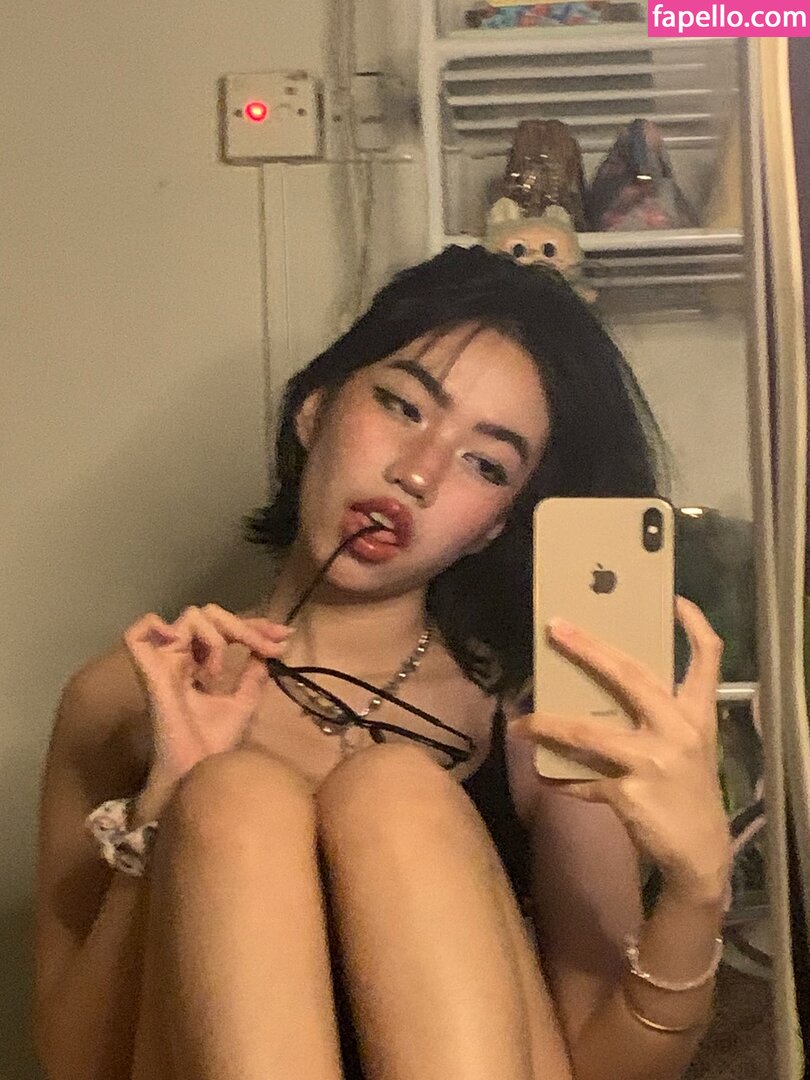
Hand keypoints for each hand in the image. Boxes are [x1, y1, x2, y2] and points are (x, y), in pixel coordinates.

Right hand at [124, 604, 292, 783]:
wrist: (200, 770)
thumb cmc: (215, 744)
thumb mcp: (243, 701)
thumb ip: (253, 673)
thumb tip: (268, 647)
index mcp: (198, 665)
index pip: (224, 628)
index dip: (254, 625)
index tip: (284, 634)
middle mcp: (179, 659)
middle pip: (209, 615)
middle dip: (245, 626)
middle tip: (269, 647)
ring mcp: (162, 663)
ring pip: (190, 618)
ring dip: (216, 639)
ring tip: (218, 674)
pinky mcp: (148, 672)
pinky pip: (138, 634)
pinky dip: (157, 626)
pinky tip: (182, 643)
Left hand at [510, 597, 731, 901]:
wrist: (702, 854)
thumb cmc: (688, 791)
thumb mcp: (690, 747)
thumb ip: (660, 715)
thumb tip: (605, 685)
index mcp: (697, 715)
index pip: (707, 660)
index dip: (693, 627)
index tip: (674, 600)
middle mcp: (678, 731)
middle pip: (630, 677)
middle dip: (589, 650)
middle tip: (556, 627)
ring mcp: (653, 763)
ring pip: (587, 734)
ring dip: (547, 726)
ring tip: (518, 724)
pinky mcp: (630, 795)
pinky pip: (582, 782)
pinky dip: (559, 779)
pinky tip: (542, 775)